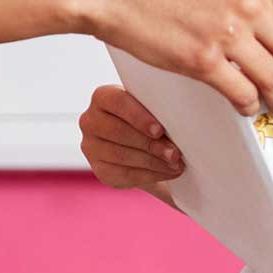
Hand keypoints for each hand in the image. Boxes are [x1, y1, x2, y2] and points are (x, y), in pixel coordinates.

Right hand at [79, 85, 183, 203]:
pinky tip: (168, 172)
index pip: (117, 102)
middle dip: (150, 144)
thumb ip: (158, 108)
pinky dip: (150, 175)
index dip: (139, 117)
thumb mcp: (151, 108)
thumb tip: (182, 118)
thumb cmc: (150, 118)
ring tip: (176, 164)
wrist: (141, 144)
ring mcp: (91, 147)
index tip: (160, 130)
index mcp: (102, 97)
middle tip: (175, 154)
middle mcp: (90, 120)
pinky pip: (125, 174)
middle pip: (118, 132)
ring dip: (153, 162)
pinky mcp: (99, 169)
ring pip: (122, 155)